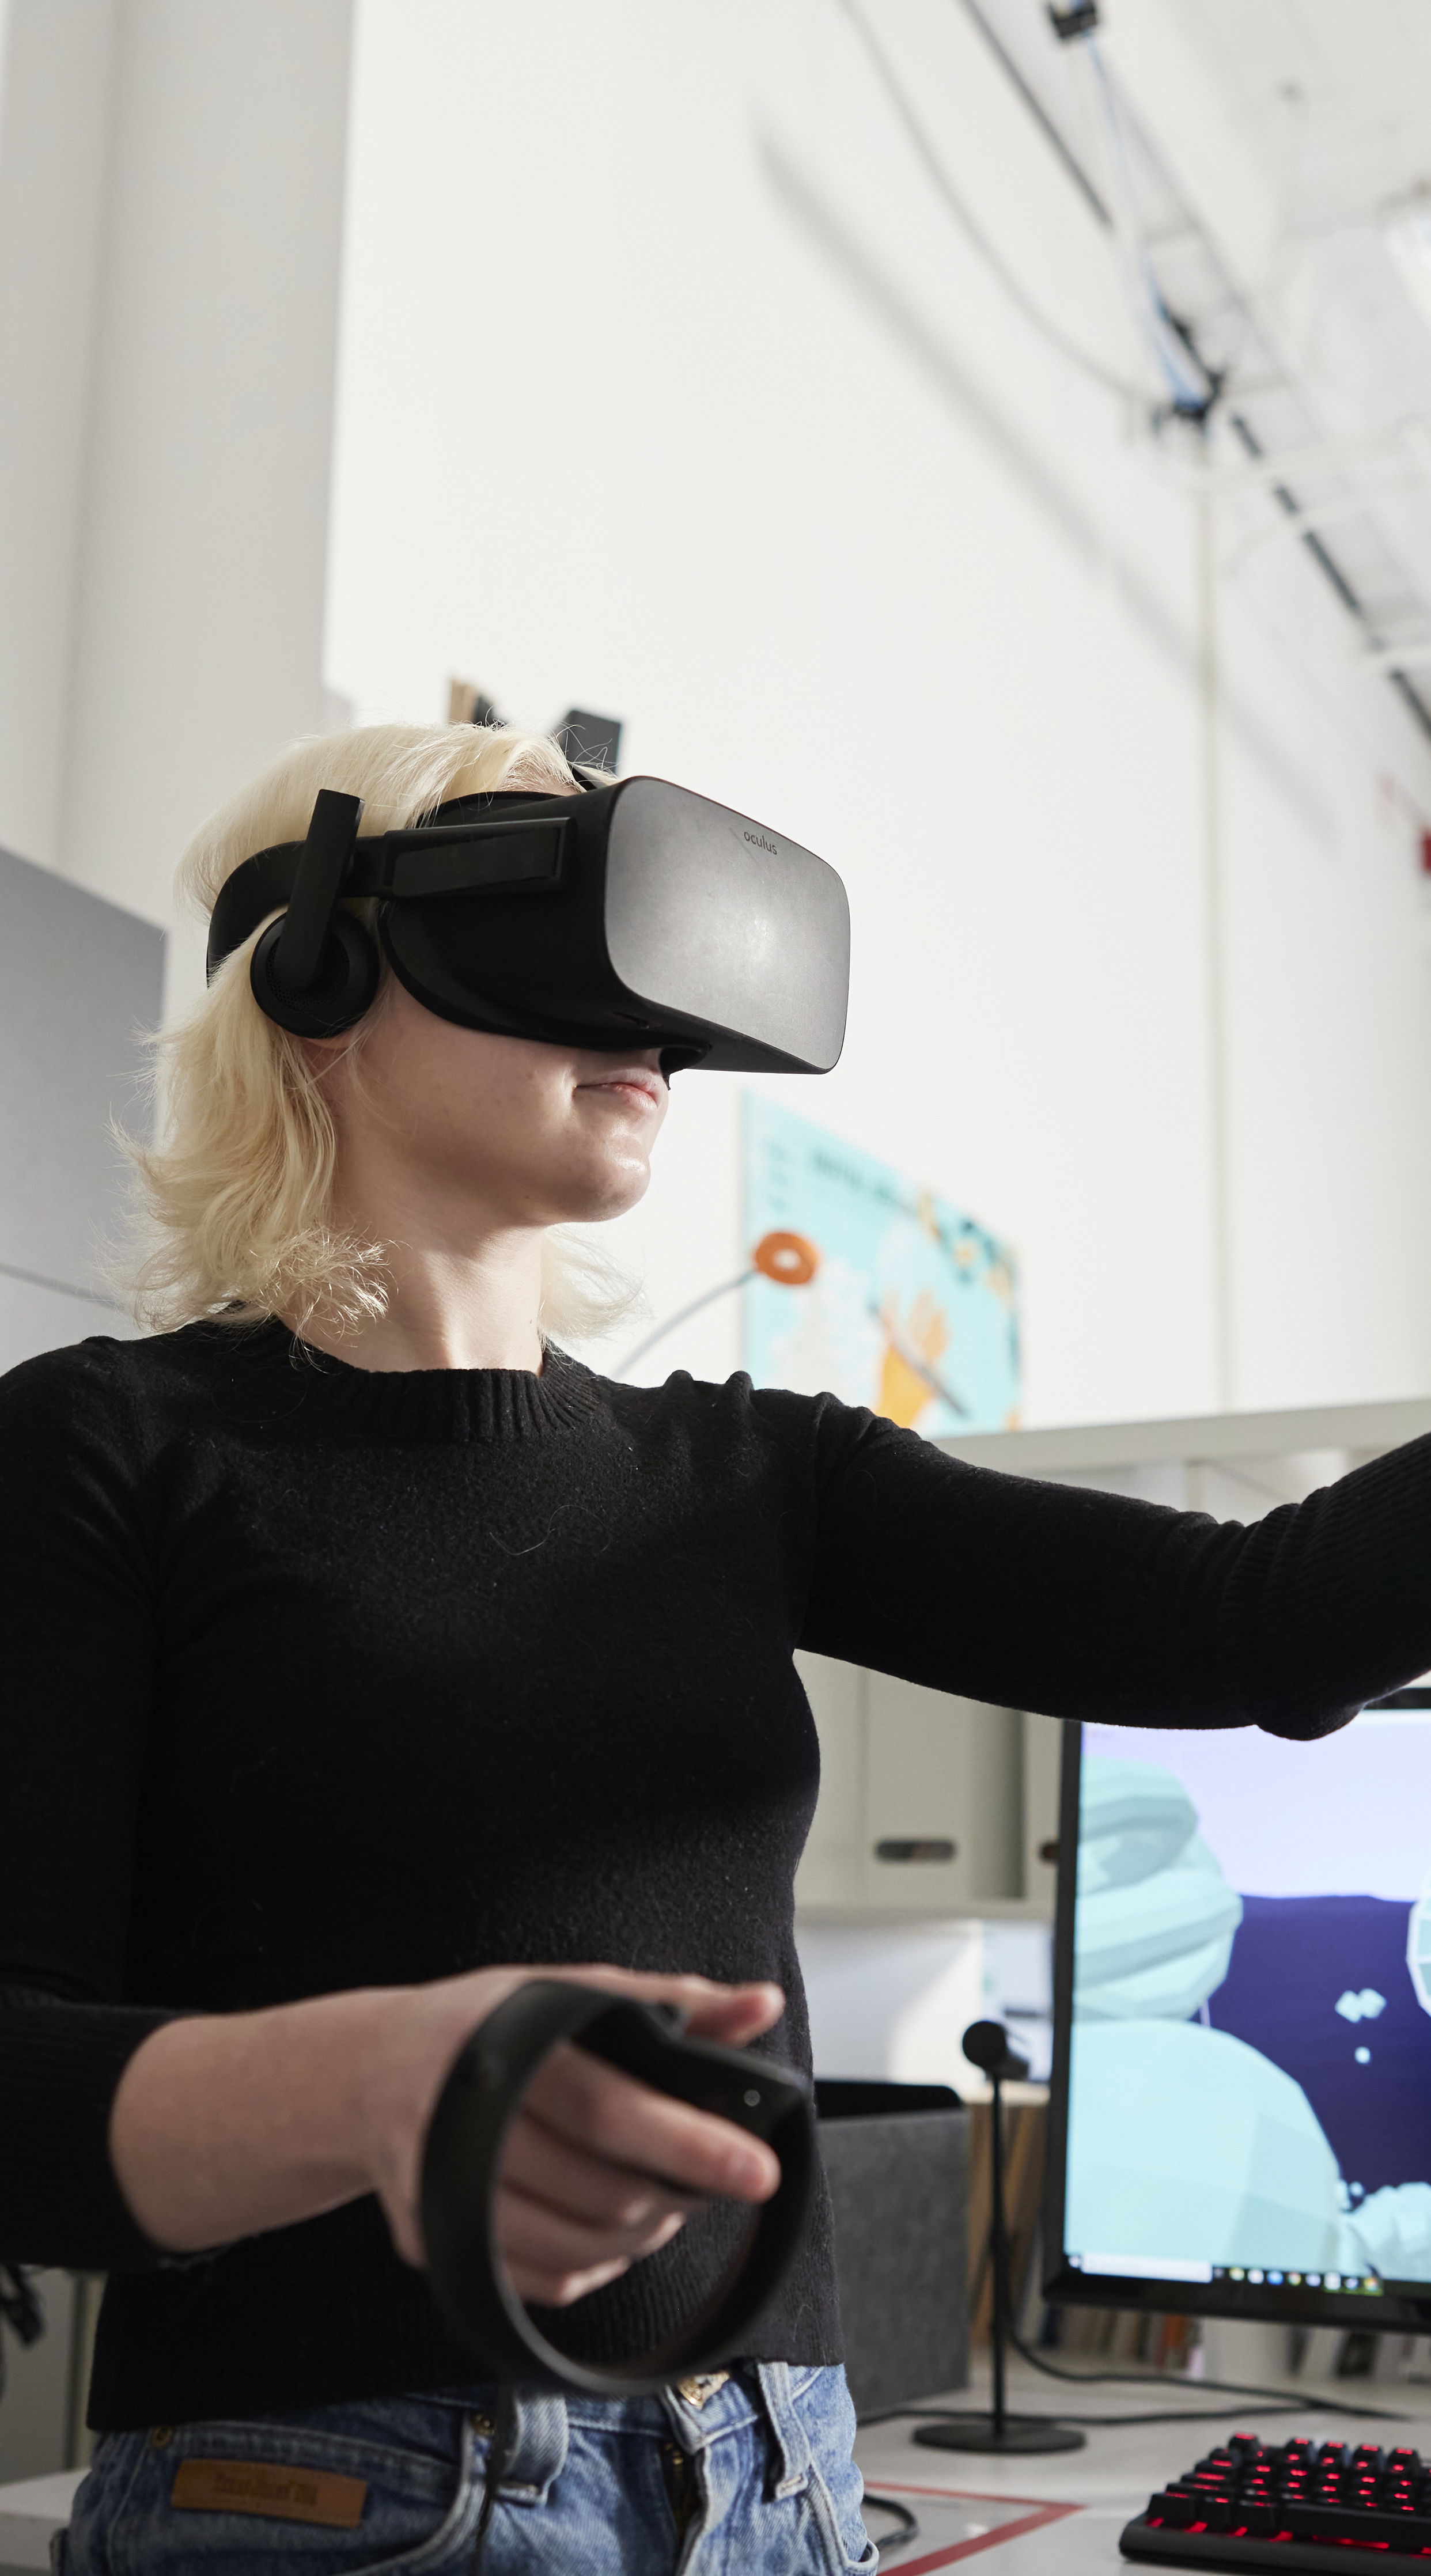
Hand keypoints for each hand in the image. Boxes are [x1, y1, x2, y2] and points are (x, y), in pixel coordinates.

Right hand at [361, 1964, 784, 2305]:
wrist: (369, 2072)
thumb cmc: (487, 2024)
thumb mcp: (568, 1991)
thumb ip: (669, 2002)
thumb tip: (761, 2005)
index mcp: (503, 2048)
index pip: (608, 2109)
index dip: (688, 2144)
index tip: (757, 2169)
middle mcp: (464, 2123)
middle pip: (598, 2190)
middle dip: (673, 2195)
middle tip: (715, 2179)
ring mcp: (443, 2193)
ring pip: (575, 2247)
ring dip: (641, 2233)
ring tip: (664, 2199)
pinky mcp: (438, 2243)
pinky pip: (540, 2281)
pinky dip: (593, 2263)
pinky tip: (608, 2227)